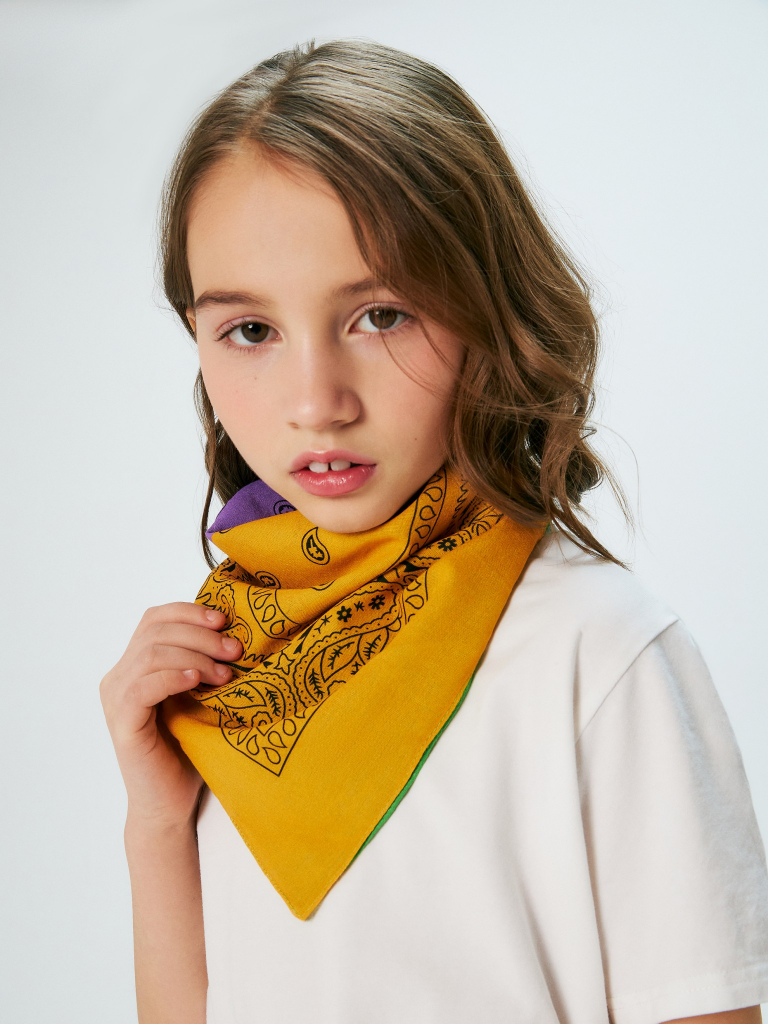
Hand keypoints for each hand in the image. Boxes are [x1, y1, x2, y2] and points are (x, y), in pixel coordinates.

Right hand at [100, 602, 241, 830]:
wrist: (172, 805)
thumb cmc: (191, 750)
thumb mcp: (199, 696)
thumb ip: (201, 663)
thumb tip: (235, 630)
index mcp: (134, 665)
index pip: (154, 618)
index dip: (189, 612)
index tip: (225, 620)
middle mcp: (118, 677)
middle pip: (155, 631)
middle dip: (200, 634)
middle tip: (235, 650)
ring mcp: (116, 699)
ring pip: (151, 654)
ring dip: (195, 656)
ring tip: (225, 673)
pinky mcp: (122, 724)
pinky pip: (142, 687)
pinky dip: (173, 677)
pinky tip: (198, 681)